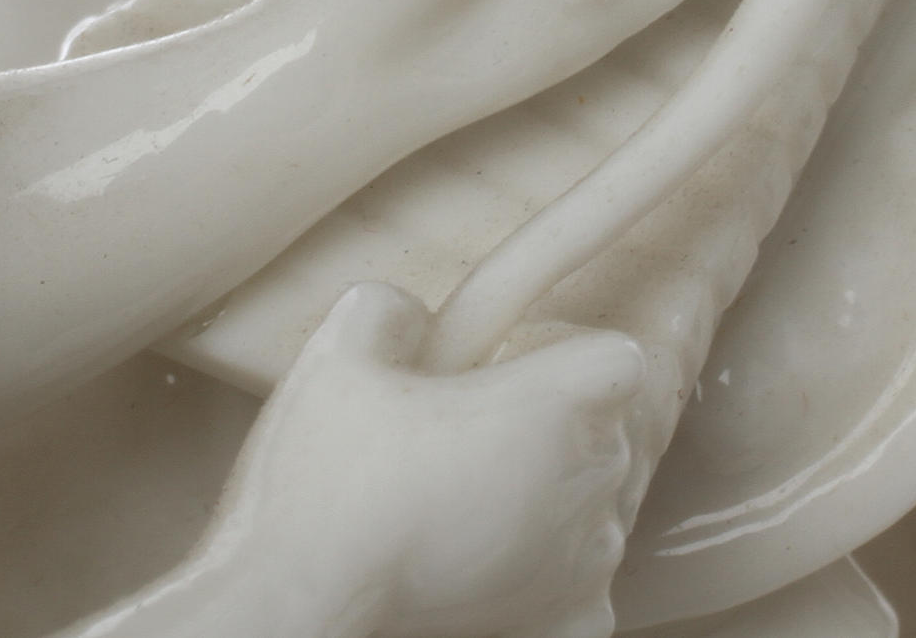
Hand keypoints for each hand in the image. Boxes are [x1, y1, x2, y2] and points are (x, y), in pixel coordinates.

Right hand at [217, 282, 644, 637]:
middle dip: (554, 424)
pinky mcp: (571, 624)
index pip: (619, 358)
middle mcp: (588, 482)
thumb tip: (412, 317)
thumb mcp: (339, 352)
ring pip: (595, 503)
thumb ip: (391, 309)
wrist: (296, 609)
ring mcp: (587, 562)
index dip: (571, 356)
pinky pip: (582, 581)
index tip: (516, 371)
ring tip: (465, 503)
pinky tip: (483, 563)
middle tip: (470, 434)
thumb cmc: (325, 484)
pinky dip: (546, 574)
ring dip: (550, 497)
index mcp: (553, 405)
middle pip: (608, 429)